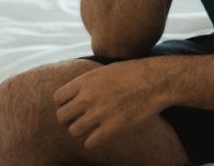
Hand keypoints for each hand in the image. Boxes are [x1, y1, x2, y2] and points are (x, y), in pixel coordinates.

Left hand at [53, 60, 169, 147]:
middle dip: (68, 119)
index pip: (57, 98)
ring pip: (73, 131)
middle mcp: (88, 97)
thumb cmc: (134, 73)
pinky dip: (93, 141)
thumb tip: (75, 92)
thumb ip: (88, 82)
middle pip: (61, 116)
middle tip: (79, 119)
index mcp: (85, 81)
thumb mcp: (105, 70)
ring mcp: (99, 113)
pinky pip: (89, 143)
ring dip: (81, 130)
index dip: (63, 104)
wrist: (155, 81)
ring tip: (91, 127)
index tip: (72, 106)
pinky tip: (100, 135)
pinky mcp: (112, 127)